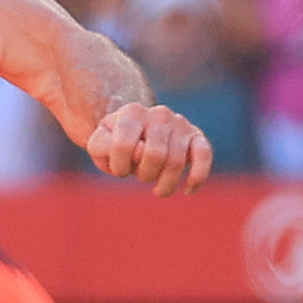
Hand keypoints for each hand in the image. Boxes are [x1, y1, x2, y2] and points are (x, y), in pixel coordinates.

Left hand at [87, 98, 213, 191]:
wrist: (136, 129)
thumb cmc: (115, 143)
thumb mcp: (98, 145)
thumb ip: (105, 146)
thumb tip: (141, 150)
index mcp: (131, 113)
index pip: (124, 145)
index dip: (120, 167)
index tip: (120, 171)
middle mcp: (158, 113)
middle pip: (155, 155)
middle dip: (145, 176)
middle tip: (141, 176)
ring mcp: (180, 123)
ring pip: (176, 162)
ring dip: (165, 184)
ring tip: (158, 188)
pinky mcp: (197, 135)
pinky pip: (204, 155)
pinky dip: (197, 176)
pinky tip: (187, 190)